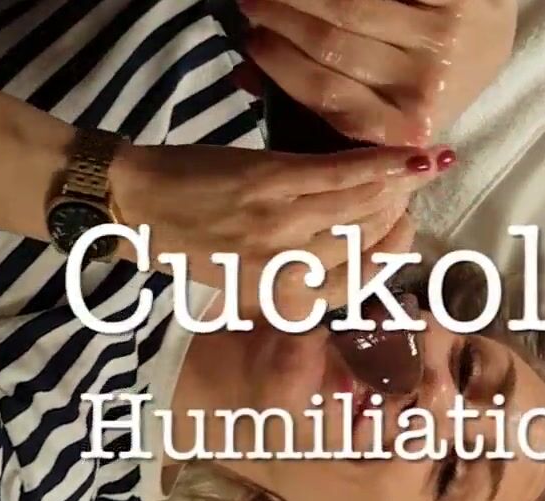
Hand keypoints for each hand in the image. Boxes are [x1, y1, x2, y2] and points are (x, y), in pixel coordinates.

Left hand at [110, 142, 448, 314]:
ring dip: (395, 186)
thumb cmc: (186, 246)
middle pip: (365, 244)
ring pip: (362, 207)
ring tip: (411, 170)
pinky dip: (380, 163)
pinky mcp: (272, 182)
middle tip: (408, 194)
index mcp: (277, 301)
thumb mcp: (239, 283)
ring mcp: (281, 224)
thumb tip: (342, 272)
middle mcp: (285, 270)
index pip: (357, 283)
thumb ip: (288, 282)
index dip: (391, 255)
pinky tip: (410, 155)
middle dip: (397, 217)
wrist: (134, 206)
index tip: (404, 229)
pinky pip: (341, 174)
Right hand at [237, 0, 516, 145]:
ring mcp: (444, 37)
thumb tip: (245, 78)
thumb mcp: (384, 98)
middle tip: (251, 5)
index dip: (283, 67)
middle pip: (333, 47)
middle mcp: (428, 86)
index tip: (252, 43)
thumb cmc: (425, 74)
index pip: (330, 97)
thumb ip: (318, 96)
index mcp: (408, 126)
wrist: (492, 37)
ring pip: (351, 8)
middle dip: (281, 21)